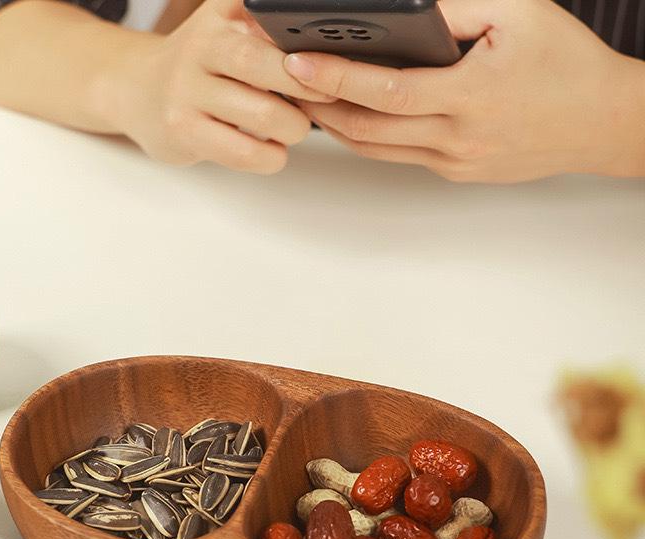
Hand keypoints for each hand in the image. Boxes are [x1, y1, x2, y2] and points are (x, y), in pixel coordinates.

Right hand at [113, 0, 332, 172]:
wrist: (138, 93)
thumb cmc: (200, 65)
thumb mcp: (225, 26)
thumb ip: (264, 24)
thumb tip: (324, 39)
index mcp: (219, 14)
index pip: (263, 12)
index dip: (297, 35)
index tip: (329, 54)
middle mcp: (200, 46)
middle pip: (261, 63)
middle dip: (304, 85)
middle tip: (325, 97)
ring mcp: (188, 91)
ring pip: (260, 114)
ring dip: (292, 127)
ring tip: (295, 128)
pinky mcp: (184, 131)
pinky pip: (242, 151)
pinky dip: (270, 156)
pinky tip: (274, 151)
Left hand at [284, 0, 644, 181]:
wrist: (601, 122)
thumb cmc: (566, 63)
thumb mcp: (518, 14)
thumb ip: (456, 10)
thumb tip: (400, 10)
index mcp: (471, 97)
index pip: (386, 90)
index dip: (335, 78)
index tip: (296, 63)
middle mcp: (457, 139)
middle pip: (368, 129)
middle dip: (320, 106)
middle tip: (286, 82)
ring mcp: (454, 163)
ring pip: (377, 150)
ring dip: (337, 126)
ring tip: (309, 98)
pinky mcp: (455, 174)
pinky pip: (399, 157)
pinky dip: (369, 137)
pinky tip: (353, 115)